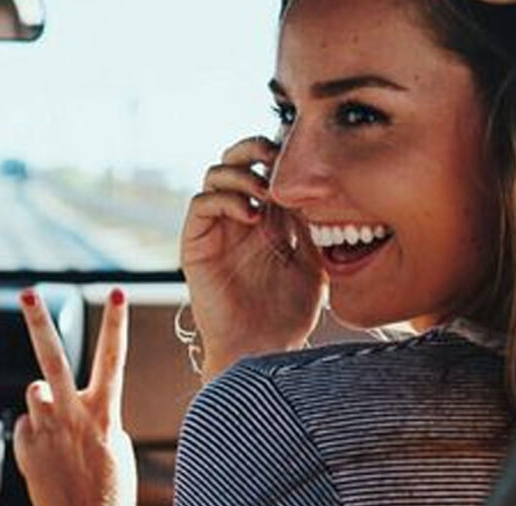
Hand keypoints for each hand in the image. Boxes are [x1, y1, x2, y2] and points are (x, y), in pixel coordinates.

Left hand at [14, 287, 154, 505]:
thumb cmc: (110, 487)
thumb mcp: (113, 443)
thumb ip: (89, 411)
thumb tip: (51, 394)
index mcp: (105, 413)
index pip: (113, 358)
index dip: (116, 322)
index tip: (117, 290)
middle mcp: (74, 417)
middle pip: (53, 360)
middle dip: (39, 324)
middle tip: (26, 292)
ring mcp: (47, 432)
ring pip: (35, 391)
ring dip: (43, 402)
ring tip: (58, 429)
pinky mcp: (26, 448)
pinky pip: (24, 425)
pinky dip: (33, 436)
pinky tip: (48, 460)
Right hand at [180, 136, 324, 379]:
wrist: (262, 347)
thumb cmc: (290, 312)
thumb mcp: (314, 257)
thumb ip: (312, 221)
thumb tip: (318, 181)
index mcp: (267, 214)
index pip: (266, 165)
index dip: (280, 151)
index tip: (305, 151)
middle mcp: (238, 216)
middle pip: (235, 159)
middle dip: (254, 147)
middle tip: (277, 155)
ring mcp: (216, 229)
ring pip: (215, 174)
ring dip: (240, 173)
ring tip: (264, 191)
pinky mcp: (196, 245)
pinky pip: (200, 204)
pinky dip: (224, 200)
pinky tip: (249, 216)